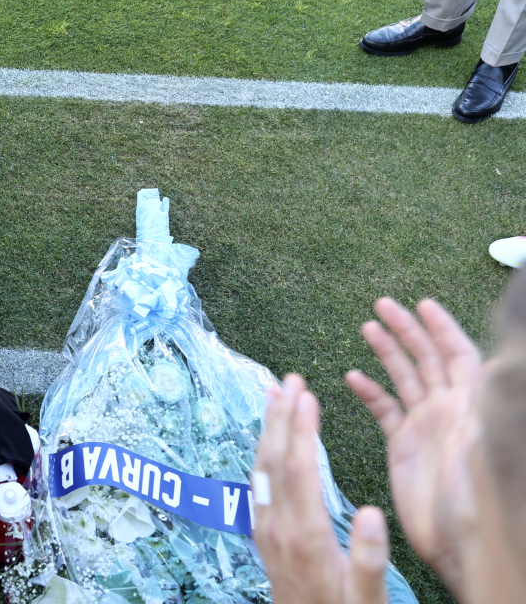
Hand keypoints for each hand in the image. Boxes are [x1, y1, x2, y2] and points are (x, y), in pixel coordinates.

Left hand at [252, 374, 389, 603]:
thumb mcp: (367, 597)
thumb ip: (369, 558)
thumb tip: (373, 513)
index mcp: (306, 535)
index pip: (299, 469)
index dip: (301, 429)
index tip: (306, 394)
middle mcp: (278, 526)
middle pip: (274, 460)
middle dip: (281, 416)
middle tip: (288, 378)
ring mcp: (266, 529)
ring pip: (261, 467)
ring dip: (268, 428)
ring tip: (273, 394)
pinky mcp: (263, 533)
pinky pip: (259, 482)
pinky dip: (264, 451)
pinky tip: (269, 438)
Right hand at [345, 298, 482, 591]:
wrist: (461, 543)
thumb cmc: (480, 499)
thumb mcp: (488, 446)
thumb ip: (487, 403)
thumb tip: (493, 361)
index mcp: (471, 405)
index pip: (459, 354)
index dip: (442, 328)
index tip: (423, 305)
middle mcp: (449, 410)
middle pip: (428, 359)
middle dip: (407, 330)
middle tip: (383, 305)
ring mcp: (425, 427)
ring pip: (404, 378)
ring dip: (387, 352)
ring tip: (368, 328)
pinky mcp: (403, 446)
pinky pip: (384, 410)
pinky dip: (369, 391)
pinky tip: (352, 377)